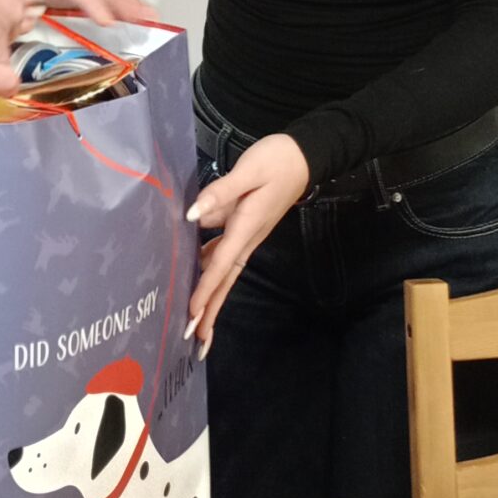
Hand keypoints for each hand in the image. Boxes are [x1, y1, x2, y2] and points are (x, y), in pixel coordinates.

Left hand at [185, 134, 308, 351]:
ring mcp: (247, 235)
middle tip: (195, 341)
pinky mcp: (245, 227)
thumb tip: (193, 215)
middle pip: (225, 280)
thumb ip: (220, 192)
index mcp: (246, 227)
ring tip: (195, 322)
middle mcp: (247, 238)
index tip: (192, 316)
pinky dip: (210, 271)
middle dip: (211, 310)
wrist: (304, 156)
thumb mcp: (248, 170)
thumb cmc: (276, 160)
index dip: (205, 291)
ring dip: (211, 297)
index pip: (221, 265)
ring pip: (224, 272)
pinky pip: (224, 255)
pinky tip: (195, 276)